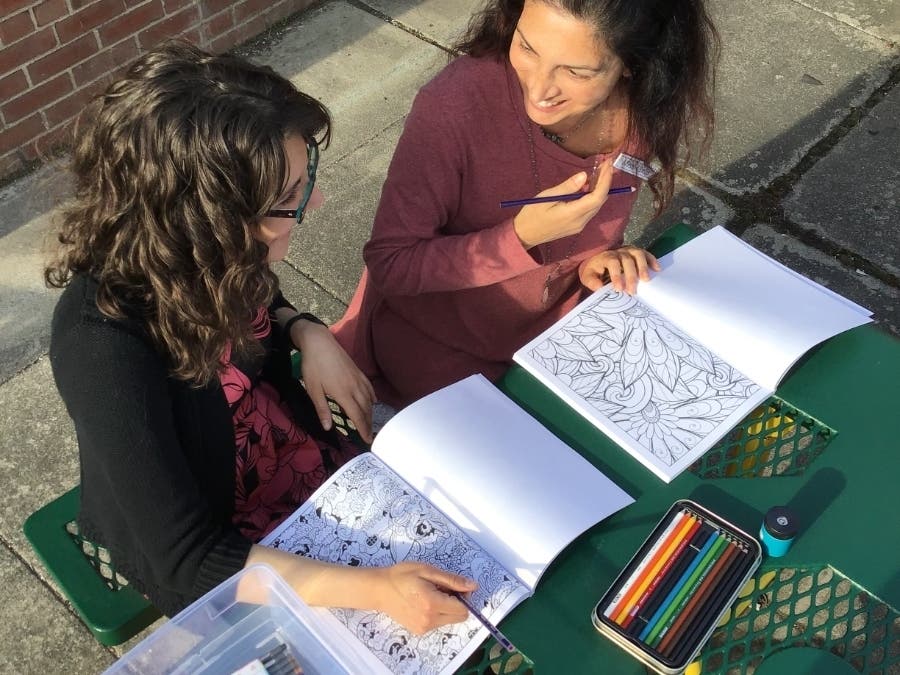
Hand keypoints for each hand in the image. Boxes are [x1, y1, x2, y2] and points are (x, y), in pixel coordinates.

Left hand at [290, 319, 375, 442]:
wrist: (319, 342)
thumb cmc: (313, 366)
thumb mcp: (313, 389)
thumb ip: (322, 409)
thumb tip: (328, 428)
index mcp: (343, 393)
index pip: (357, 415)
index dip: (363, 429)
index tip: (367, 440)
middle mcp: (355, 387)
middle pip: (365, 409)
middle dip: (368, 424)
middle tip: (370, 435)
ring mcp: (358, 378)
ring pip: (369, 399)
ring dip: (370, 412)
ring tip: (370, 422)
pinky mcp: (358, 371)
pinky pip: (369, 387)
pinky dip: (372, 396)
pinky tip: (373, 401)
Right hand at [373, 562, 475, 634]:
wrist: (379, 589)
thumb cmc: (402, 575)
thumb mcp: (428, 570)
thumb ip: (452, 580)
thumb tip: (473, 586)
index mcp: (433, 604)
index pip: (463, 609)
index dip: (463, 596)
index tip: (453, 586)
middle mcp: (429, 620)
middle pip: (459, 617)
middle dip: (456, 603)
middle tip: (442, 589)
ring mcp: (424, 627)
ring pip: (449, 620)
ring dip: (446, 608)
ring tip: (430, 594)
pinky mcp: (419, 630)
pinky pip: (438, 623)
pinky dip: (437, 613)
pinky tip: (423, 603)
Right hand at [513, 159, 614, 249]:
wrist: (524, 235)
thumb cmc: (532, 215)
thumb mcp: (547, 197)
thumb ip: (567, 187)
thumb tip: (584, 176)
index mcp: (573, 214)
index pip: (597, 197)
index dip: (605, 180)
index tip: (607, 164)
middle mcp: (580, 222)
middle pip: (600, 201)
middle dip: (605, 181)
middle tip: (605, 164)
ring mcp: (579, 225)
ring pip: (596, 206)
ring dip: (600, 189)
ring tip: (600, 172)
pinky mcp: (576, 226)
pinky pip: (590, 210)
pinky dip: (593, 196)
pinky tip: (589, 186)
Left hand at [580, 246, 660, 293]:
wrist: (598, 261)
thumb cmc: (594, 270)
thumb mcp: (588, 276)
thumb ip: (592, 282)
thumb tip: (600, 287)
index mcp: (605, 257)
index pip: (612, 263)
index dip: (616, 275)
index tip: (619, 289)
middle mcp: (618, 251)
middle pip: (627, 260)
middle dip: (630, 276)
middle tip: (632, 291)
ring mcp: (628, 250)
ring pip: (637, 254)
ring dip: (643, 267)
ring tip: (646, 280)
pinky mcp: (635, 252)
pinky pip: (645, 253)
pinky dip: (652, 260)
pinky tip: (657, 269)